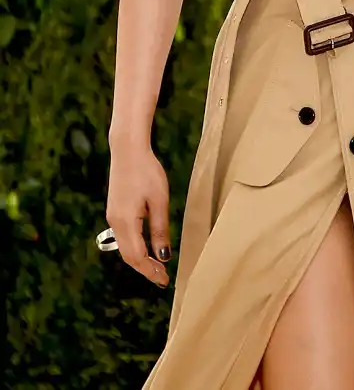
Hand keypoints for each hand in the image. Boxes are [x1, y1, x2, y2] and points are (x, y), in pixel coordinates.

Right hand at [106, 143, 171, 286]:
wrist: (128, 151)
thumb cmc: (147, 172)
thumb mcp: (159, 200)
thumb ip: (160, 229)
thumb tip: (163, 256)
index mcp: (126, 222)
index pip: (136, 257)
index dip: (150, 271)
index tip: (164, 280)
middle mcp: (115, 223)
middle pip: (128, 256)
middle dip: (144, 269)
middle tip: (162, 278)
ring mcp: (112, 217)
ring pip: (124, 247)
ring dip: (139, 260)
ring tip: (156, 267)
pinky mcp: (114, 211)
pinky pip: (123, 237)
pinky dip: (135, 247)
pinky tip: (146, 248)